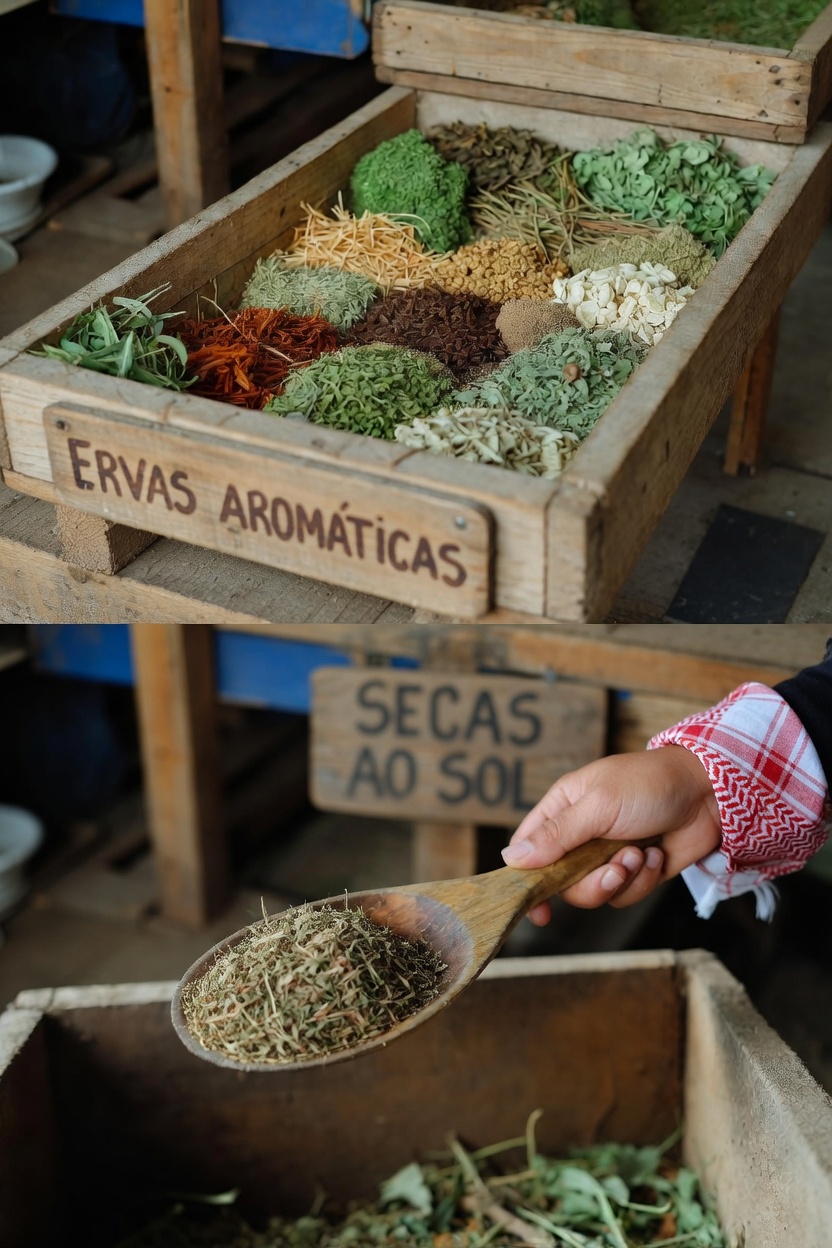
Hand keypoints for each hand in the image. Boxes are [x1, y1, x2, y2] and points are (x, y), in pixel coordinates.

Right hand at [502, 746, 721, 922]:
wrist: (708, 792)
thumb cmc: (649, 784)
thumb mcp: (598, 805)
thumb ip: (557, 835)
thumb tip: (512, 858)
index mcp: (563, 808)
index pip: (529, 848)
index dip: (527, 879)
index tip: (537, 908)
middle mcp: (581, 834)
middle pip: (563, 881)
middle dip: (591, 882)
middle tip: (616, 868)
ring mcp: (608, 854)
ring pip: (596, 892)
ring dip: (622, 879)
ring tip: (641, 853)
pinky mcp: (636, 871)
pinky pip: (626, 894)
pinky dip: (644, 879)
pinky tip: (656, 854)